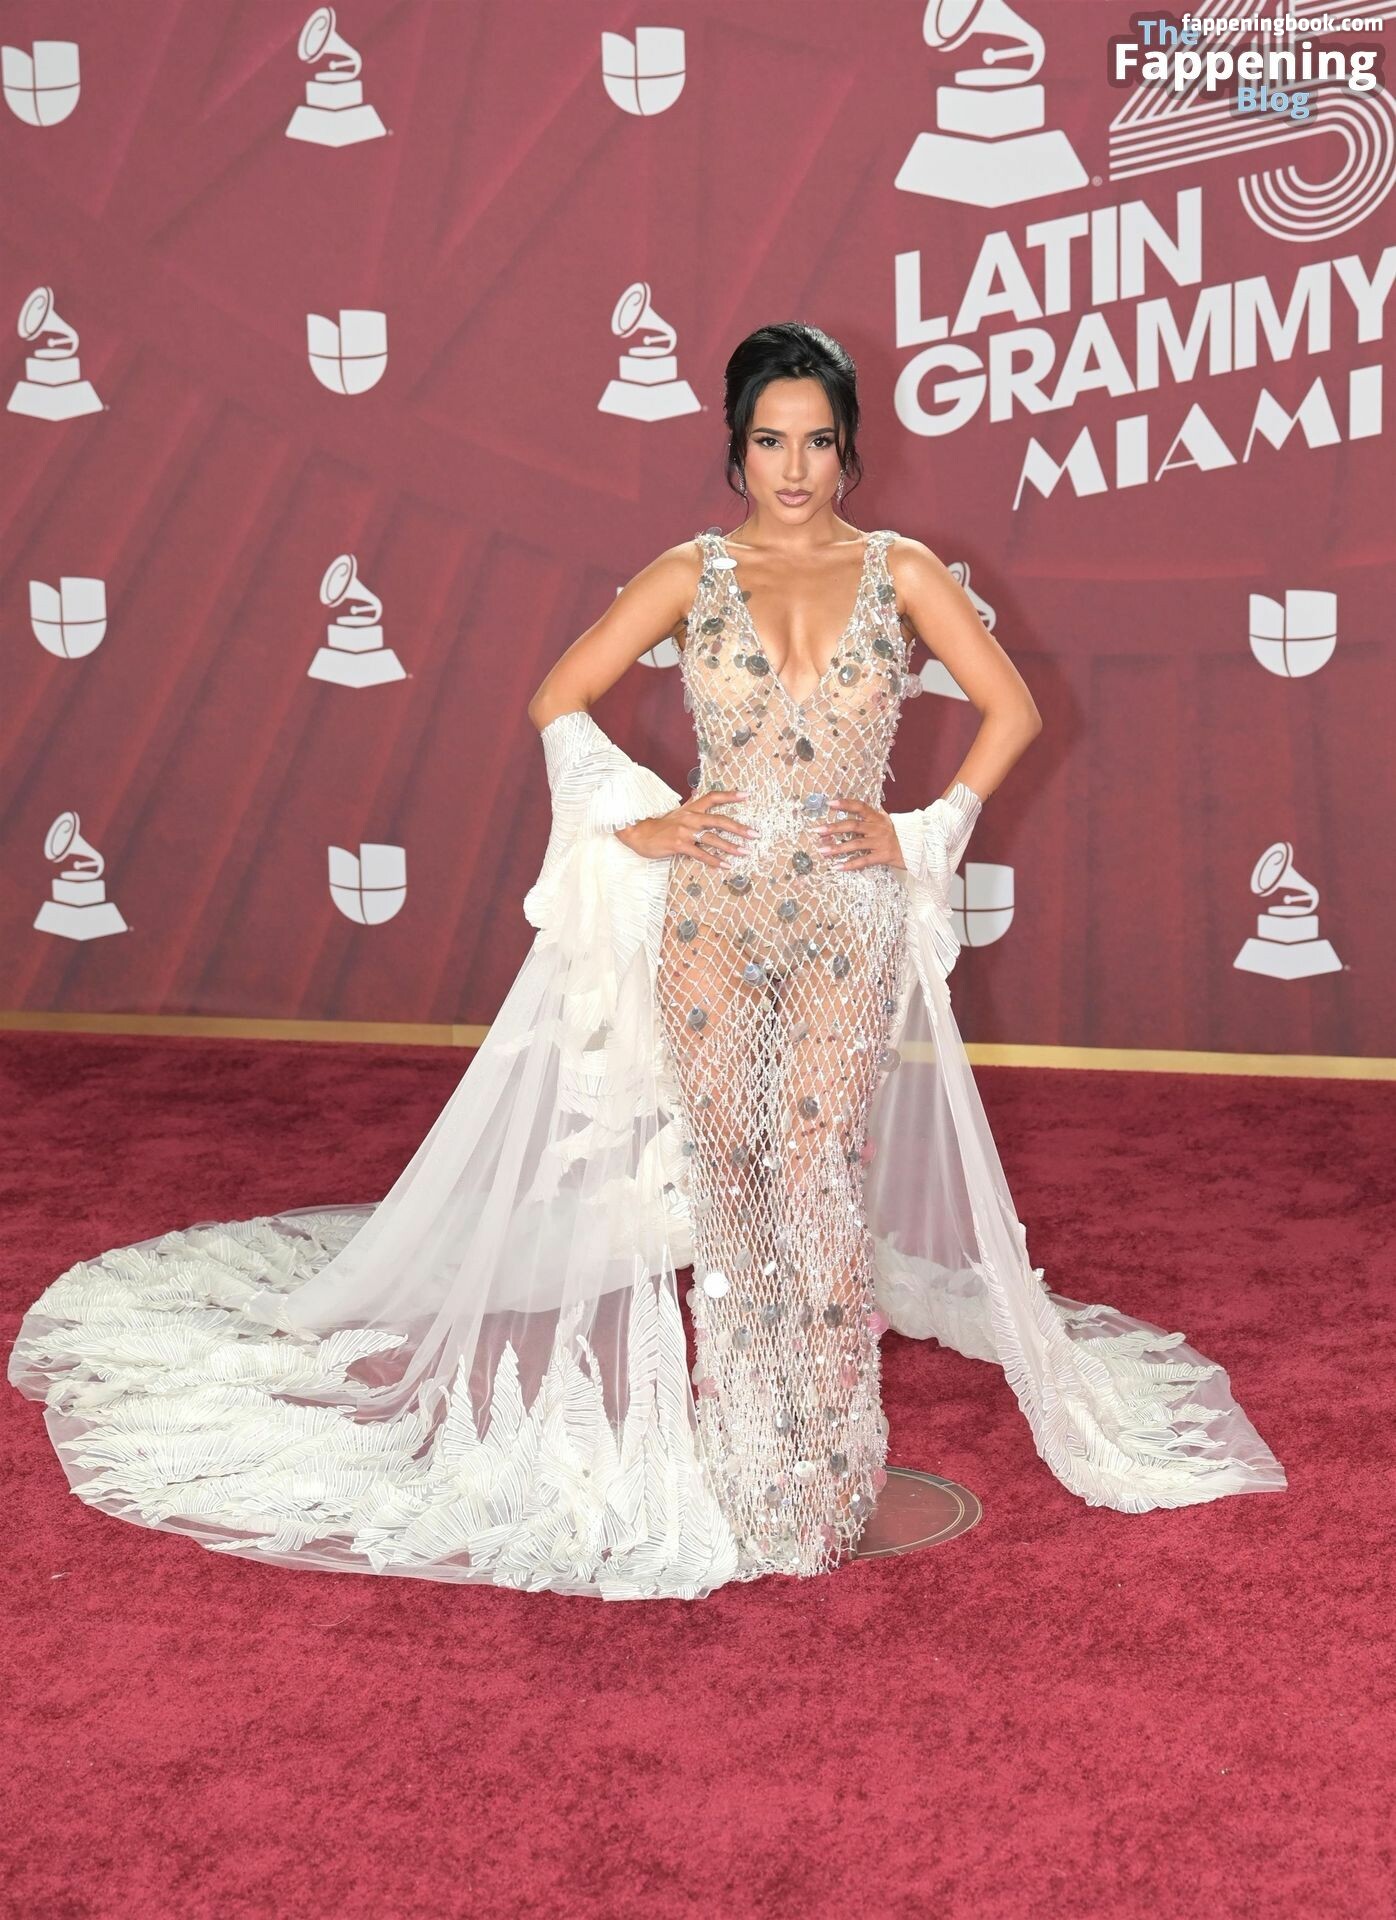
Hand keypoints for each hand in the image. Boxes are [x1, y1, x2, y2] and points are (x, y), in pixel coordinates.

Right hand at [614, 789, 753, 867]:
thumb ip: (689, 804)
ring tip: (745, 852)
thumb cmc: (658, 826)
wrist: (637, 833)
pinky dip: (715, 860)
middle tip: (755, 834)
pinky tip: (725, 865)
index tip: (747, 795)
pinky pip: (701, 854)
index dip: (730, 795)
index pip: (713, 797)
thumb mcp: (675, 812)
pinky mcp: (679, 845)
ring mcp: (685, 831)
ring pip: (713, 838)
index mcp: (691, 809)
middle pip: (719, 819)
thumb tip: (696, 792)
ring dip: (731, 846)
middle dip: (739, 827)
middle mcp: (690, 818)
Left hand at [816, 797, 905, 871]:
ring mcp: (880, 842)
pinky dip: (850, 864)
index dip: (845, 804)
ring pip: (855, 844)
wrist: (920, 848)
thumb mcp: (887, 821)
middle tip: (818, 830)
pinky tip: (837, 867)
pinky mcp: (883, 856)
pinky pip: (864, 861)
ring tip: (822, 850)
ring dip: (837, 848)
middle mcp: (878, 828)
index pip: (860, 807)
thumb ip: (871, 817)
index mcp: (878, 817)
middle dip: (834, 828)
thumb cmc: (900, 834)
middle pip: (853, 826)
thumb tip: (855, 809)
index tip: (830, 804)